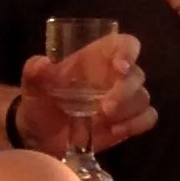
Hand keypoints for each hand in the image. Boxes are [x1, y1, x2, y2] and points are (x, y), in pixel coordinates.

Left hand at [15, 33, 156, 155]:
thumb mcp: (32, 86)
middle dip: (125, 91)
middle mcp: (114, 77)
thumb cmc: (39, 102)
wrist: (39, 136)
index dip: (128, 51)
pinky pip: (147, 118)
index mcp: (96, 59)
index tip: (120, 66)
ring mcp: (123, 101)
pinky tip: (114, 131)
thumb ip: (34, 72)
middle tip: (105, 107)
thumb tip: (41, 64)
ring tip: (105, 122)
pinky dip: (136, 124)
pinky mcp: (127, 122)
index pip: (125, 44)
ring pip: (143, 98)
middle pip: (137, 75)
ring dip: (128, 110)